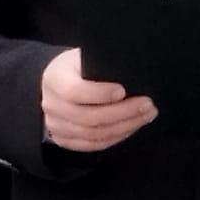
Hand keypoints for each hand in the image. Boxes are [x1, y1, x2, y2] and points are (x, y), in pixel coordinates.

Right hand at [40, 49, 155, 150]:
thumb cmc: (76, 66)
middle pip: (87, 117)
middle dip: (122, 112)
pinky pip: (92, 144)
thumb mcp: (83, 56)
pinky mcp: (64, 139)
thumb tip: (129, 68)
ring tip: (145, 115)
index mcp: (55, 79)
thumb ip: (100, 62)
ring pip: (92, 134)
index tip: (123, 90)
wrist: (54, 81)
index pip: (74, 91)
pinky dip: (115, 137)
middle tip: (146, 104)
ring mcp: (56, 125)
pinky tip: (131, 126)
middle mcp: (52, 105)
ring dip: (124, 126)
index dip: (100, 94)